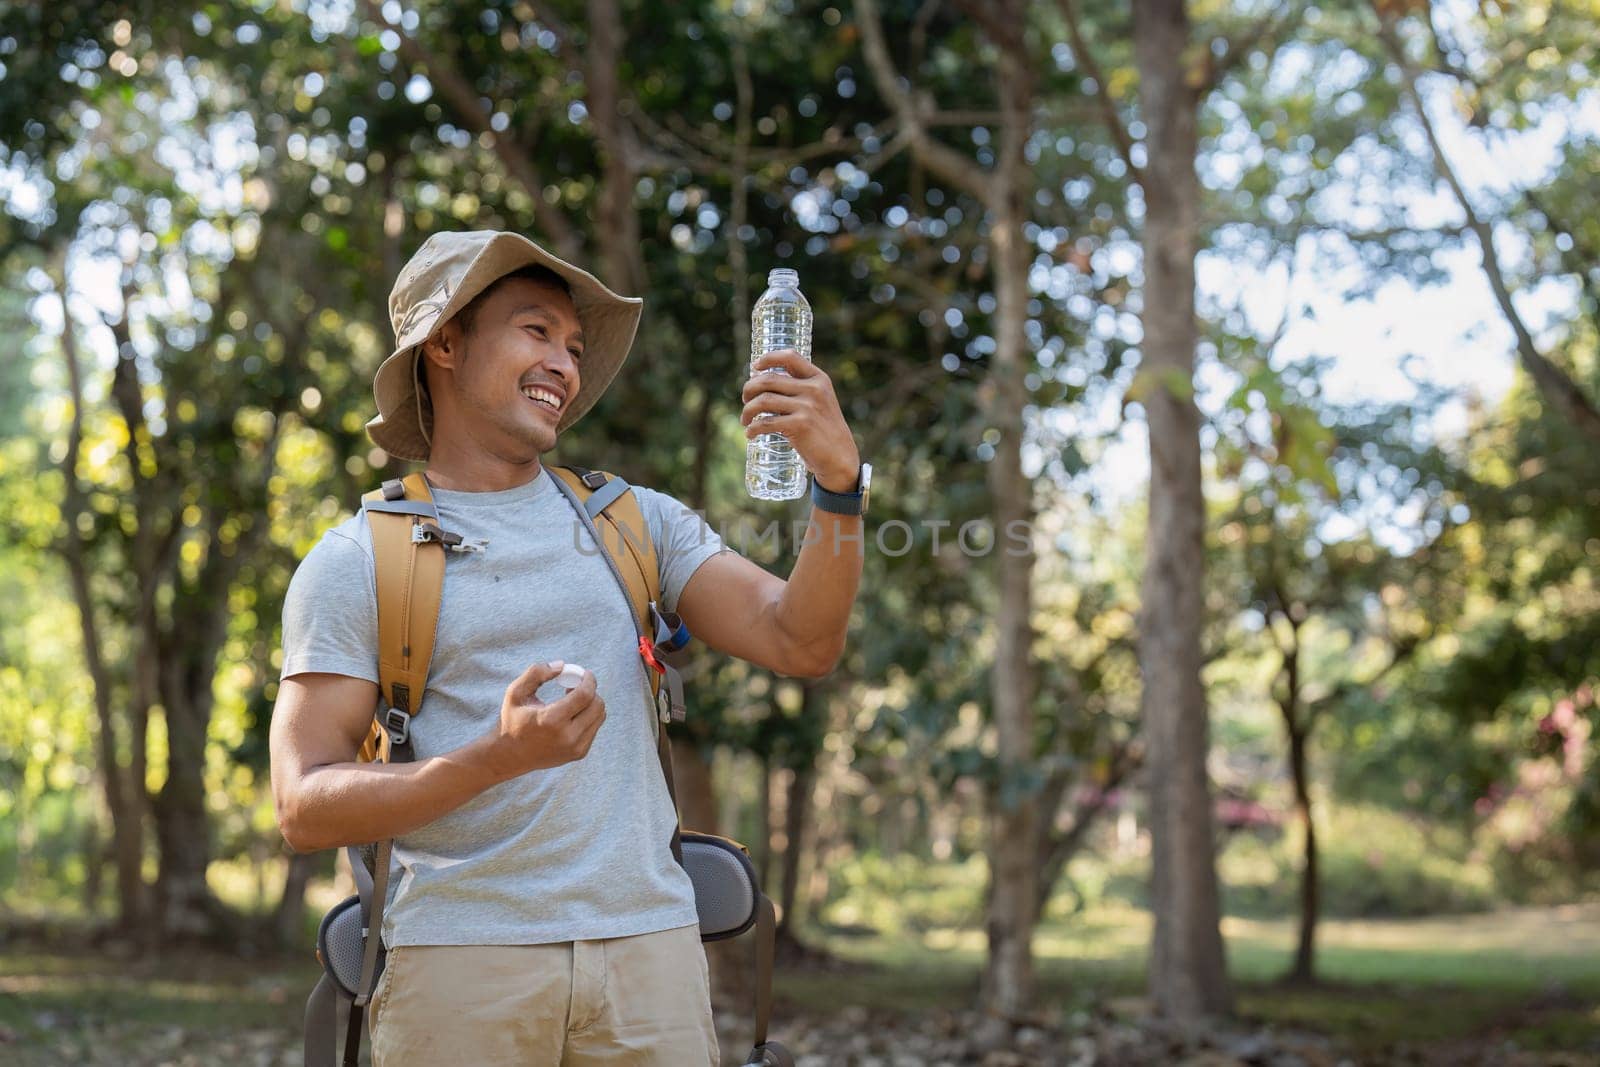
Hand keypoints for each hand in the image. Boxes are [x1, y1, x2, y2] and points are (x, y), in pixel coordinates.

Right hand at [486, 660, 605, 780]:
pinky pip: (594, 727)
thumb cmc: (513, 720)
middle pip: (598, 705)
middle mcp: (567, 737)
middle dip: (591, 690)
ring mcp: (575, 748)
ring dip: (590, 703)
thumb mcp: (515, 693)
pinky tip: (570, 715)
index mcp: (551, 720)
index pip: (585, 695)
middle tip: (575, 686)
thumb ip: (536, 673)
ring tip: (571, 700)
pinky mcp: (579, 753)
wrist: (510, 757)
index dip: (589, 680)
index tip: (586, 673)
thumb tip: (562, 665)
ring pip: (599, 716)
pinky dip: (587, 717)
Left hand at [741, 349, 860, 493]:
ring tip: (745, 420)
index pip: (790, 357)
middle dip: (749, 389)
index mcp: (819, 379)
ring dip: (747, 410)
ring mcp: (808, 407)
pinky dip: (753, 428)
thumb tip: (762, 383)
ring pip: (763, 400)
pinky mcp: (800, 425)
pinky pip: (766, 422)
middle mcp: (814, 389)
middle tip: (745, 400)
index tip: (754, 367)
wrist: (839, 457)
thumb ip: (800, 390)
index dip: (768, 358)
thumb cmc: (823, 430)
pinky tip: (750, 433)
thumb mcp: (819, 402)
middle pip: (768, 380)